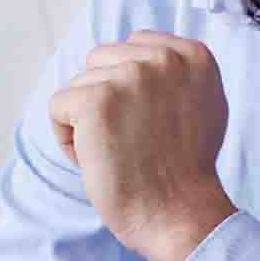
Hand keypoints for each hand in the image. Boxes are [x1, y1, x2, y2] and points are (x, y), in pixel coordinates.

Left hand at [47, 31, 237, 260]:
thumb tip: (136, 53)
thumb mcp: (201, 105)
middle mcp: (165, 58)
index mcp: (192, 55)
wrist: (178, 214)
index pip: (133, 45)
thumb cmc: (184, 173)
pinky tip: (97, 159)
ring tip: (119, 153)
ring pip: (79, 84)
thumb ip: (174, 75)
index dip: (128, 89)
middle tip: (132, 142)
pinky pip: (58, 107)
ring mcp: (131, 76)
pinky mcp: (97, 100)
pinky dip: (67, 138)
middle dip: (105, 100)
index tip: (149, 124)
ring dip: (86, 122)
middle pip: (101, 61)